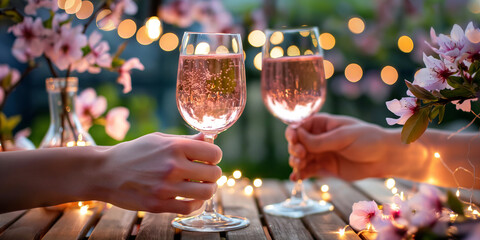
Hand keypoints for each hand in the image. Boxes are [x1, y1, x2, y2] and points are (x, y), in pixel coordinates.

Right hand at [92, 133, 222, 213]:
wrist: (105, 171)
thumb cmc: (134, 152)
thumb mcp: (159, 139)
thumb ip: (186, 140)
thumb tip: (209, 138)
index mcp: (175, 147)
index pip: (214, 153)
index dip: (214, 156)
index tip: (208, 158)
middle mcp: (173, 166)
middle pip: (214, 174)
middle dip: (213, 173)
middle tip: (205, 173)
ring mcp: (166, 187)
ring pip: (207, 192)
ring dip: (207, 189)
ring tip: (200, 186)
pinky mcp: (159, 205)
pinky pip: (190, 208)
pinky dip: (196, 204)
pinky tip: (191, 198)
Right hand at [286, 113, 391, 180]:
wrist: (385, 158)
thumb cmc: (367, 140)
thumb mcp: (343, 137)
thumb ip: (320, 141)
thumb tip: (297, 136)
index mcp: (322, 124)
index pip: (300, 126)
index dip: (293, 133)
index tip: (294, 140)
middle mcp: (318, 139)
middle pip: (297, 143)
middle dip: (294, 149)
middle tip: (301, 155)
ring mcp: (321, 154)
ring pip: (300, 158)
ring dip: (295, 162)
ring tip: (299, 167)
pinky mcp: (325, 168)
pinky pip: (308, 171)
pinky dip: (300, 174)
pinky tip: (296, 178)